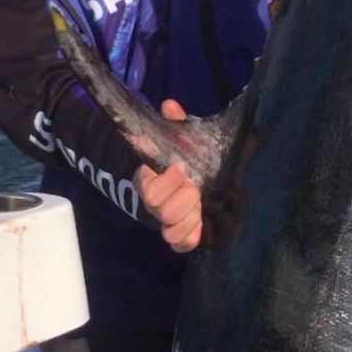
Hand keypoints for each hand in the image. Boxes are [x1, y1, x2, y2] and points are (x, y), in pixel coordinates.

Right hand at [134, 99, 201, 251]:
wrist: (179, 177)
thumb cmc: (177, 156)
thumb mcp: (178, 138)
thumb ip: (174, 123)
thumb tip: (170, 106)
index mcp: (149, 181)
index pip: (149, 190)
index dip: (167, 182)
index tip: (180, 168)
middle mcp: (155, 205)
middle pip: (162, 212)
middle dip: (183, 200)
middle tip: (195, 188)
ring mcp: (167, 222)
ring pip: (171, 233)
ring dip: (189, 220)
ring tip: (200, 208)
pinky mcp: (181, 234)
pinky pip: (181, 246)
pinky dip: (191, 238)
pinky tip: (202, 224)